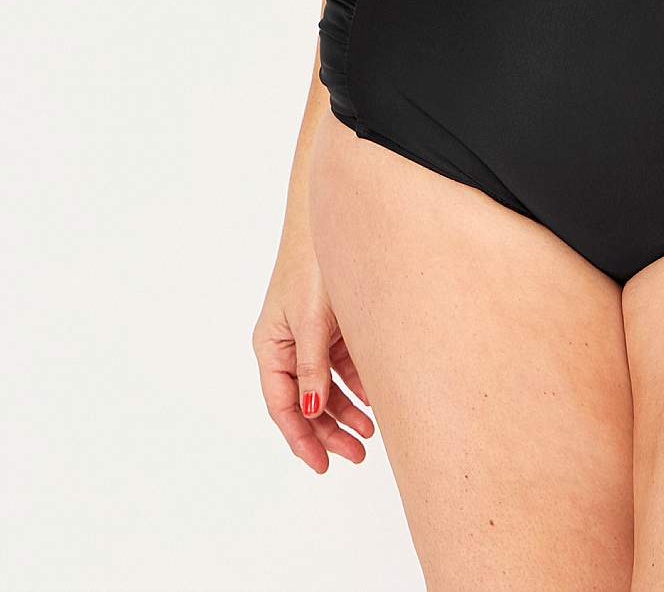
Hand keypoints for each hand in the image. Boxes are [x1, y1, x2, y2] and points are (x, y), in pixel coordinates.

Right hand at [252, 239, 375, 471]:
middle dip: (329, 431)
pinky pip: (341, 364)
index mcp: (270, 346)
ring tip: (370, 433)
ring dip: (346, 410)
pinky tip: (375, 400)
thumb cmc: (311, 264)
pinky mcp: (329, 324)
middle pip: (305, 401)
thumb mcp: (311, 320)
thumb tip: (313, 410)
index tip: (322, 464)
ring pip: (325, 386)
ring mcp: (308, 334)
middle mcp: (286, 344)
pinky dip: (356, 384)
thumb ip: (312, 366)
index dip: (301, 439)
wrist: (331, 217)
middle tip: (357, 454)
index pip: (283, 405)